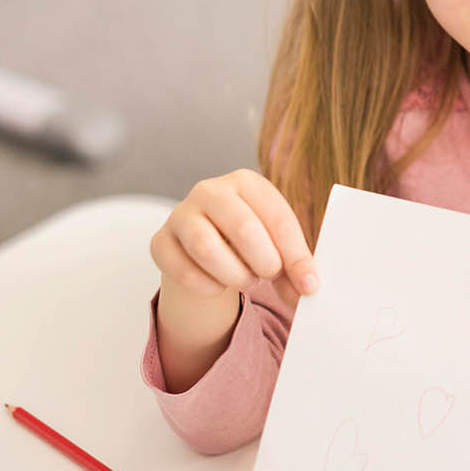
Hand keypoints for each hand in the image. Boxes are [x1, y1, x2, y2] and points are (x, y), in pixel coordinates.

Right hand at [150, 170, 318, 390]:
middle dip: (264, 263)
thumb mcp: (277, 245)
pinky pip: (183, 271)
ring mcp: (180, 214)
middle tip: (269, 276)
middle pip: (243, 229)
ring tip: (247, 280)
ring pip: (207, 249)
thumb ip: (295, 265)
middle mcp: (210, 190)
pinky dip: (208, 287)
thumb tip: (309, 289)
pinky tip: (218, 286)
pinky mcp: (160, 242)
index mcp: (247, 182)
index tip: (309, 285)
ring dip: (235, 275)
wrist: (205, 247)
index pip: (278, 218)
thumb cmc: (250, 242)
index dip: (297, 256)